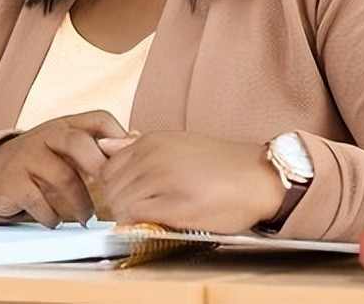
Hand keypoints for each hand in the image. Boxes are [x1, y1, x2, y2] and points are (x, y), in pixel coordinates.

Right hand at [0, 111, 126, 226]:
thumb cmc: (42, 159)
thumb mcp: (67, 146)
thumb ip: (97, 144)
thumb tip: (136, 139)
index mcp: (66, 124)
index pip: (99, 118)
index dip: (119, 137)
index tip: (128, 165)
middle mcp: (47, 135)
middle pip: (78, 142)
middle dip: (100, 169)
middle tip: (112, 194)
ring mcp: (28, 157)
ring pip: (62, 176)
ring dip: (81, 203)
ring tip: (87, 218)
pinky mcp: (12, 181)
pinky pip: (38, 200)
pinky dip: (52, 217)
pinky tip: (56, 222)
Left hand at [95, 132, 283, 233]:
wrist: (259, 177)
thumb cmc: (219, 165)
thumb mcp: (175, 144)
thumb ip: (137, 146)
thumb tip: (103, 146)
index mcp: (151, 141)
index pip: (106, 167)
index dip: (111, 185)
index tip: (126, 195)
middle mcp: (154, 156)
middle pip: (109, 186)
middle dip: (114, 202)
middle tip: (135, 210)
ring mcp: (165, 179)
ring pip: (119, 202)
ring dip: (126, 215)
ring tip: (147, 216)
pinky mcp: (177, 205)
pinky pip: (138, 215)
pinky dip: (139, 223)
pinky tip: (156, 221)